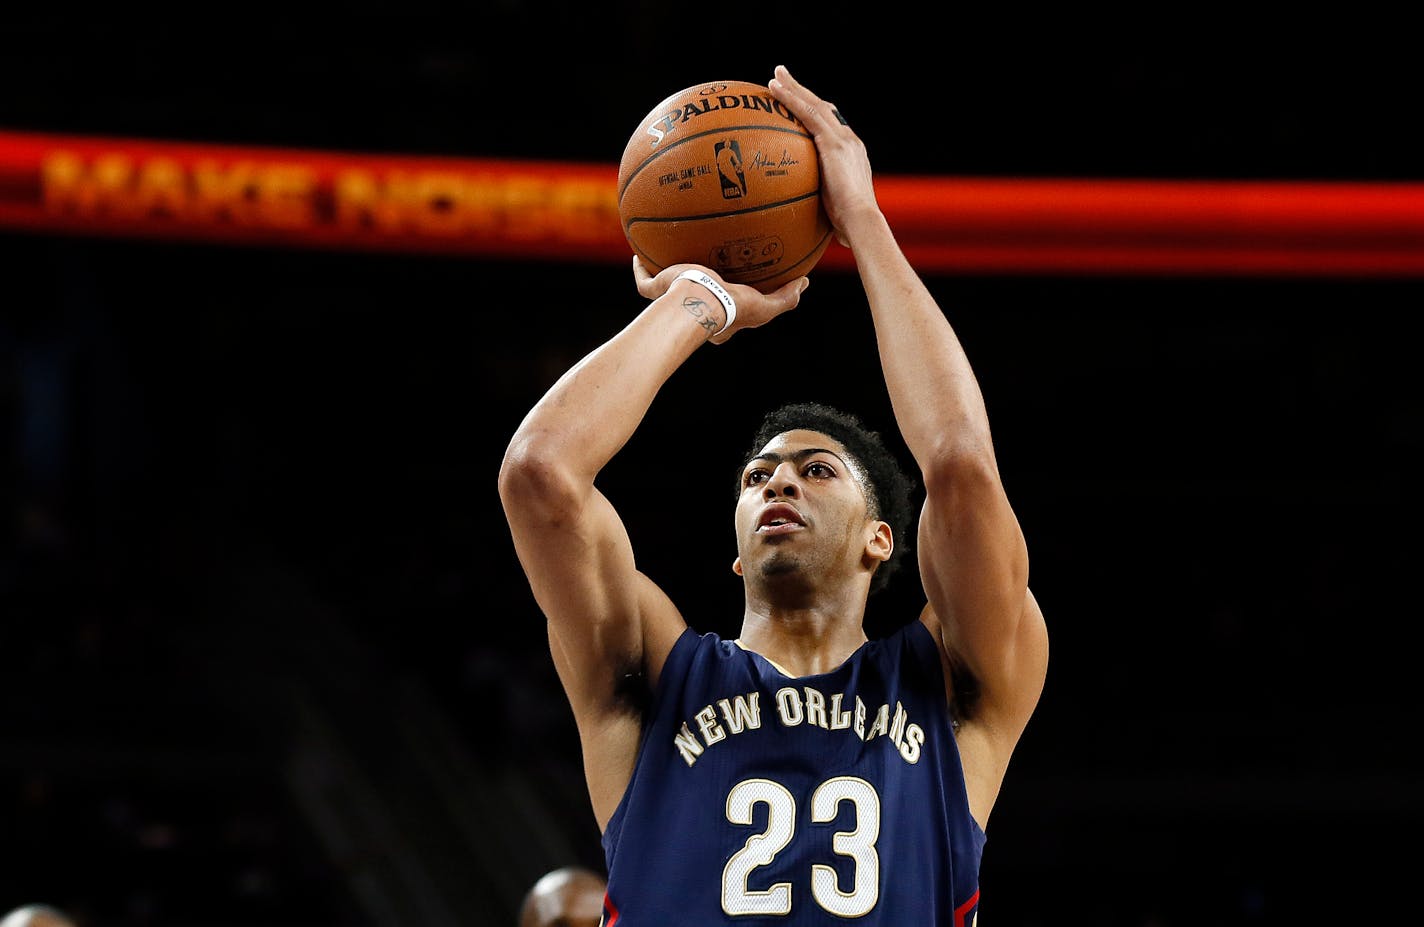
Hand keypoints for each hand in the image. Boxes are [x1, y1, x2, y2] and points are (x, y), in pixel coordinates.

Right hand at [633, 257, 807, 344]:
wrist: (698, 303)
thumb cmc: (730, 309)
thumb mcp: (765, 307)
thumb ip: (785, 298)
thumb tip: (804, 284)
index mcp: (717, 322)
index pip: (723, 319)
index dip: (729, 309)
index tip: (733, 294)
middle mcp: (693, 314)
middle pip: (694, 305)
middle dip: (697, 294)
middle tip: (703, 276)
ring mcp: (671, 303)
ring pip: (665, 293)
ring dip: (667, 280)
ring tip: (671, 260)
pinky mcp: (657, 291)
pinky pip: (644, 281)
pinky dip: (640, 269)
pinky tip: (638, 254)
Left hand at [768, 65, 878, 246]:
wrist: (861, 221)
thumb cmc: (848, 228)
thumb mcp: (834, 214)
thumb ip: (821, 211)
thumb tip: (804, 226)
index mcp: (851, 155)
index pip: (832, 128)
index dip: (816, 116)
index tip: (801, 108)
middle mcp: (849, 140)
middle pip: (824, 109)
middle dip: (803, 93)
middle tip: (785, 78)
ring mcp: (842, 138)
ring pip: (814, 104)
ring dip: (794, 88)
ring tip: (776, 75)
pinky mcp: (832, 141)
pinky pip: (807, 113)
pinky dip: (790, 98)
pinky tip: (773, 89)